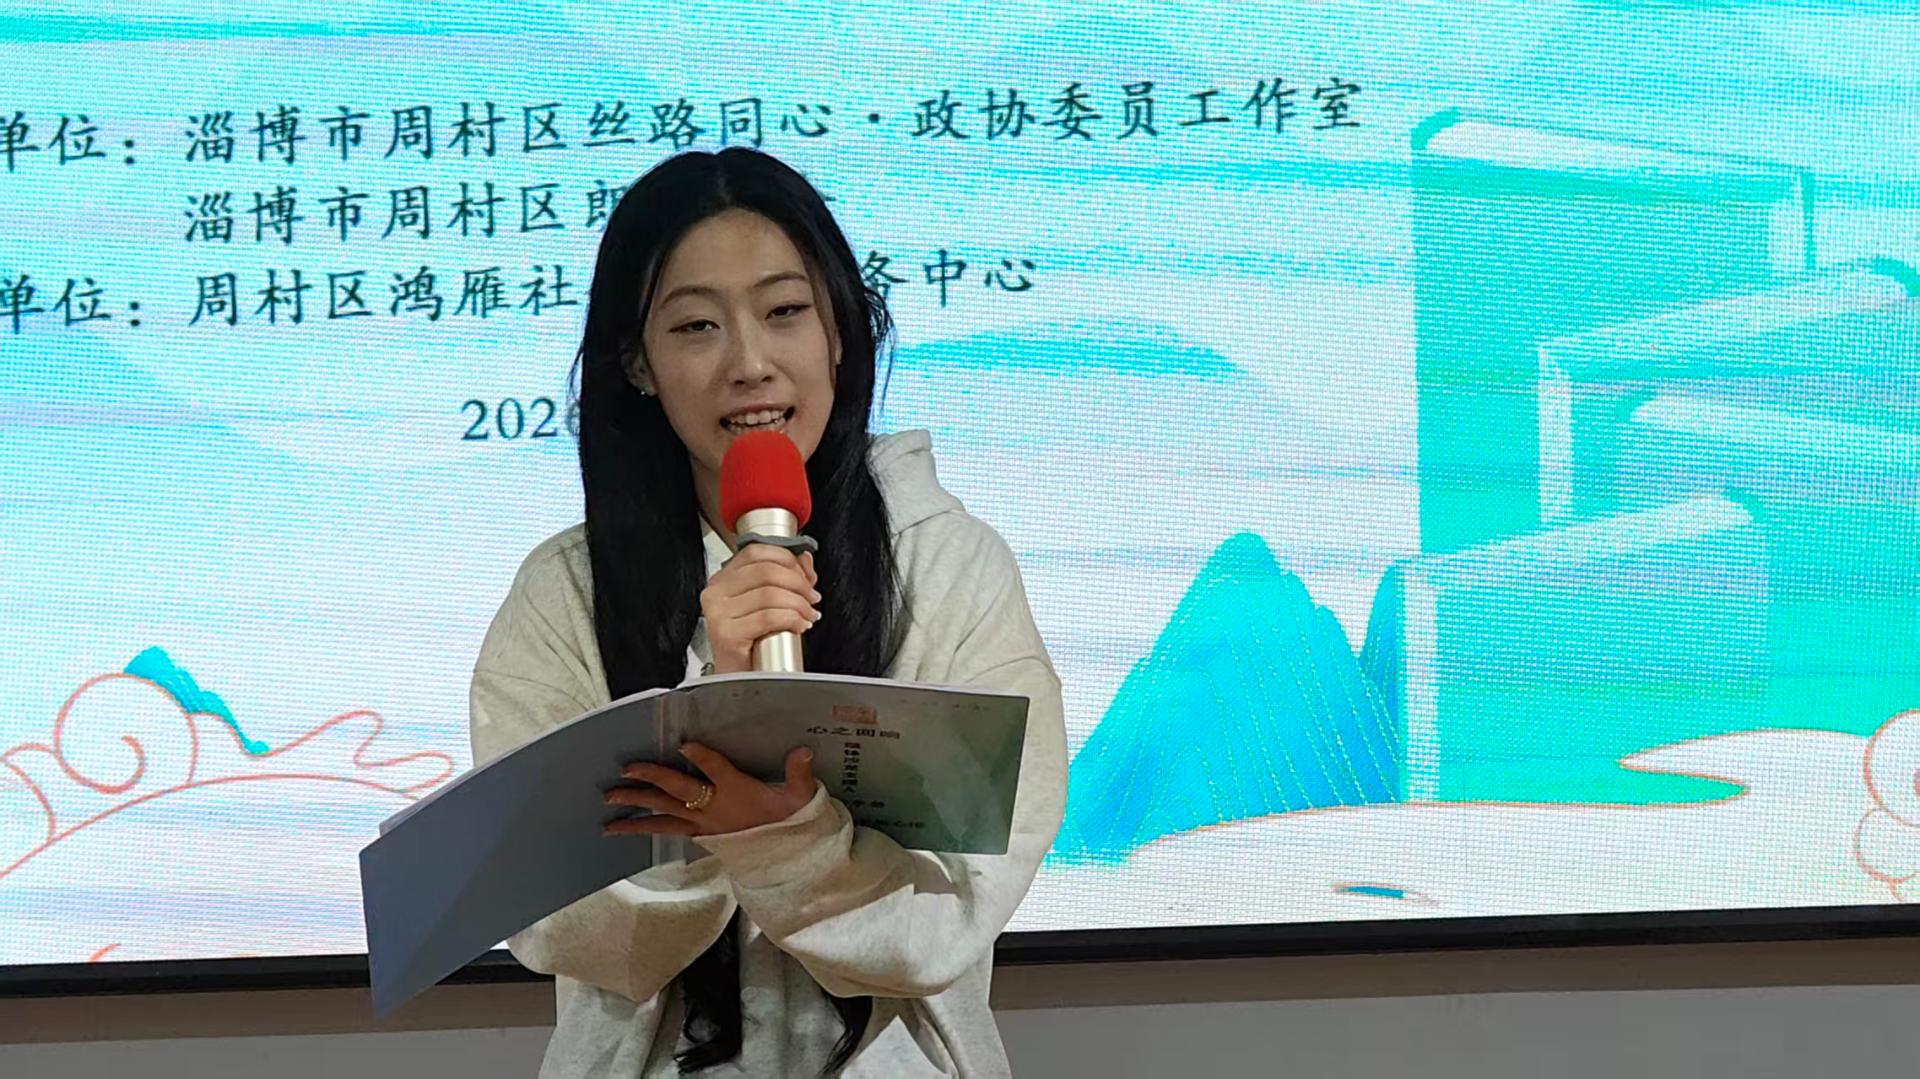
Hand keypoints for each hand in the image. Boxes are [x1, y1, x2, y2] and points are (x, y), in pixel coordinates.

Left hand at [603, 742, 817, 837]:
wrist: (783, 859)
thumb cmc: (789, 823)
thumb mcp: (800, 798)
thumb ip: (799, 773)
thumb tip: (802, 751)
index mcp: (738, 792)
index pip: (717, 770)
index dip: (700, 757)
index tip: (684, 745)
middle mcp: (715, 807)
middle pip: (678, 789)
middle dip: (651, 777)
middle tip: (626, 769)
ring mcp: (702, 822)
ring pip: (664, 811)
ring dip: (636, 805)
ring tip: (610, 800)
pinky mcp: (697, 834)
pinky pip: (664, 829)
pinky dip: (642, 826)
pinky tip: (623, 825)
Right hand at [701, 545, 819, 674]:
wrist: (743, 681)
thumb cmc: (754, 645)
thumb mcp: (768, 604)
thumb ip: (785, 575)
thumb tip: (804, 558)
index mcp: (722, 580)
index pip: (756, 552)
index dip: (787, 558)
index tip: (807, 574)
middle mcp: (715, 593)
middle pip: (766, 571)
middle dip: (799, 582)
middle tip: (812, 598)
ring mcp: (718, 613)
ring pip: (770, 593)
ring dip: (799, 604)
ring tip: (809, 615)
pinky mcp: (726, 634)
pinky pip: (769, 617)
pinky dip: (792, 619)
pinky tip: (800, 626)